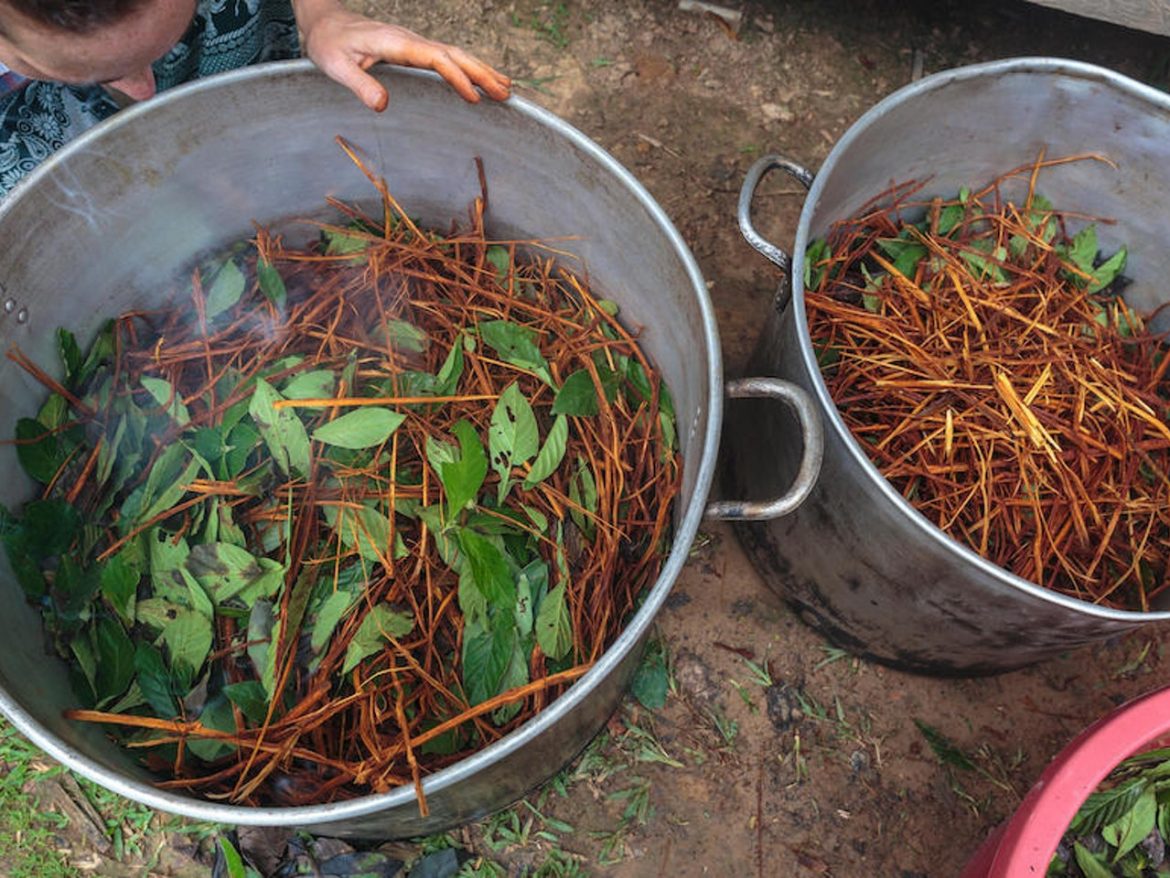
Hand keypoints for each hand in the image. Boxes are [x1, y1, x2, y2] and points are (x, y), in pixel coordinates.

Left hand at [296, 1, 510, 110]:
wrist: (326, 23)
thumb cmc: (329, 44)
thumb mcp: (336, 66)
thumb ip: (359, 84)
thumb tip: (383, 105)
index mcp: (395, 43)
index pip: (435, 58)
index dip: (456, 77)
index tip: (474, 97)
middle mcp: (410, 39)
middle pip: (454, 54)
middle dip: (481, 72)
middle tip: (505, 93)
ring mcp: (414, 43)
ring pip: (455, 53)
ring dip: (481, 69)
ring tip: (506, 87)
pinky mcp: (414, 49)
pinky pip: (447, 57)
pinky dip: (469, 67)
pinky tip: (482, 78)